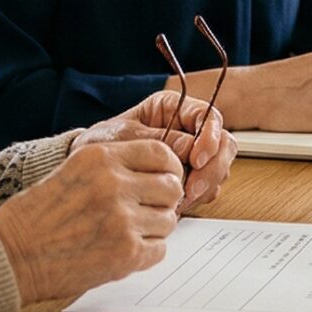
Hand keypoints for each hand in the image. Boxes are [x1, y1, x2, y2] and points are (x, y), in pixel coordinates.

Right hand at [0, 139, 185, 303]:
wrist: (11, 256)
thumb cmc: (35, 216)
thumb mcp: (72, 170)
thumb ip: (113, 167)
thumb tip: (159, 172)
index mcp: (100, 157)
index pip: (161, 152)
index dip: (168, 168)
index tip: (165, 179)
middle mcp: (114, 184)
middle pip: (172, 186)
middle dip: (164, 200)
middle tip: (148, 211)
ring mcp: (123, 219)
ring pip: (168, 220)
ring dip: (154, 228)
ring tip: (127, 233)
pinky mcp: (126, 253)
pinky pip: (160, 249)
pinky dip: (147, 253)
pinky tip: (122, 251)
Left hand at [80, 91, 234, 210]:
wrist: (86, 173)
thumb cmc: (99, 146)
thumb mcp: (121, 137)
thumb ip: (155, 140)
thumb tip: (189, 148)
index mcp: (173, 108)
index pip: (208, 115)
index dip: (210, 137)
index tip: (196, 159)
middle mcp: (188, 129)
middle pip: (224, 143)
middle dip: (212, 168)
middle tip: (192, 189)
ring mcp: (193, 155)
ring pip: (221, 167)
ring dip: (206, 185)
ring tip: (178, 200)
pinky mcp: (191, 177)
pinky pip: (210, 187)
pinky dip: (199, 197)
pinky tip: (178, 204)